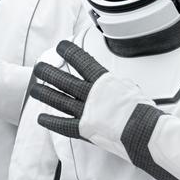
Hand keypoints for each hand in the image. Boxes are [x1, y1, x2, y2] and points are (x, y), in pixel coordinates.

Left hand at [29, 41, 152, 157]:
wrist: (146, 132)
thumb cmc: (142, 111)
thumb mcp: (129, 88)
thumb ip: (113, 84)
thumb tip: (109, 81)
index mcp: (104, 81)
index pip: (82, 61)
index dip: (69, 52)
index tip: (60, 47)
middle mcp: (91, 94)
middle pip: (64, 80)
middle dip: (48, 73)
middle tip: (39, 68)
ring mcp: (86, 112)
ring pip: (59, 100)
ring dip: (45, 94)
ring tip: (34, 89)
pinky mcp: (84, 129)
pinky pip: (63, 125)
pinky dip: (51, 121)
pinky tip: (40, 118)